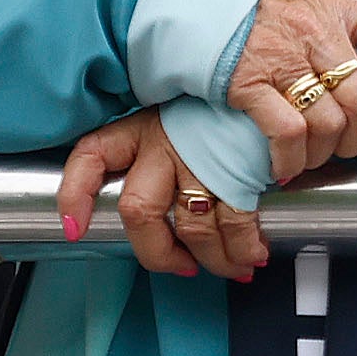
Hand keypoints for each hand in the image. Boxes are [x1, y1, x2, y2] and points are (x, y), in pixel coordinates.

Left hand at [58, 108, 265, 278]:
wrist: (280, 88)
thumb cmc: (227, 114)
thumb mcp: (181, 122)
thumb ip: (159, 160)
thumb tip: (157, 215)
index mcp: (141, 128)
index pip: (92, 155)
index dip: (75, 195)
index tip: (76, 228)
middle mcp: (164, 142)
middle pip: (140, 211)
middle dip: (158, 254)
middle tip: (181, 266)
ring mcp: (201, 158)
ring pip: (191, 227)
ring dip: (213, 259)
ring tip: (230, 266)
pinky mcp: (238, 170)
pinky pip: (234, 223)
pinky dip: (244, 249)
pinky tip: (251, 254)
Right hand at [224, 0, 356, 186]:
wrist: (189, 5)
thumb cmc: (252, 14)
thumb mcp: (304, 7)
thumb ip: (338, 35)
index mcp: (339, 10)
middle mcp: (317, 32)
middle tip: (345, 148)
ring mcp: (283, 57)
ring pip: (330, 122)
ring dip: (325, 154)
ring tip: (310, 161)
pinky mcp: (248, 82)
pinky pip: (288, 133)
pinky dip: (291, 159)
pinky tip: (284, 168)